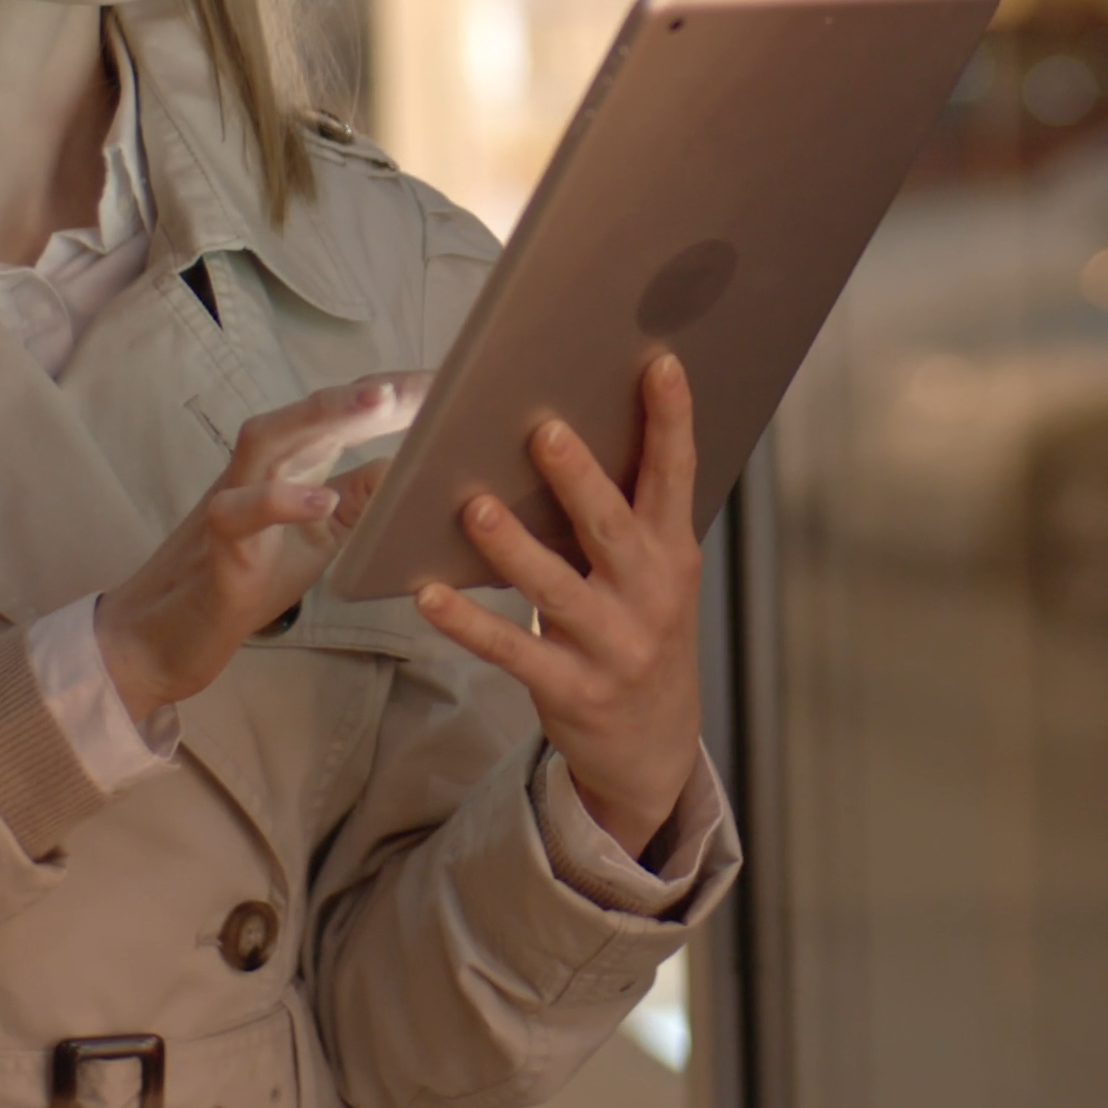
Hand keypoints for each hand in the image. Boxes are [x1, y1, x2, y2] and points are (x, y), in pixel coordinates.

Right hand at [95, 380, 404, 719]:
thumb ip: (363, 501)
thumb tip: (416, 466)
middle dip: (371, 391)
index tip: (456, 381)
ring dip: (327, 416)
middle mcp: (260, 468)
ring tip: (382, 402)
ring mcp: (232, 499)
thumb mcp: (322, 540)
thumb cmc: (245, 578)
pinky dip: (279, 501)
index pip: (344, 416)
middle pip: (313, 411)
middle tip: (429, 380)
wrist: (166, 634)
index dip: (395, 395)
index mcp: (290, 465)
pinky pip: (241, 513)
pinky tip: (321, 501)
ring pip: (271, 439)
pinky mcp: (216, 545)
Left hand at [416, 353, 706, 854]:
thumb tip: (566, 429)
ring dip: (513, 548)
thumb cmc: (640, 630)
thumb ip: (625, 516)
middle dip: (578, 479)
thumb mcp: (653, 574)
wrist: (655, 745)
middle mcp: (650, 594)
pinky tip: (430, 595)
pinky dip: (469, 624)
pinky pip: (513, 652)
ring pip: (557, 590)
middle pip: (611, 527)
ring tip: (474, 506)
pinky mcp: (571, 688)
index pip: (677, 476)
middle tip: (543, 429)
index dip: (671, 420)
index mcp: (673, 552)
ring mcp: (613, 645)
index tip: (659, 362)